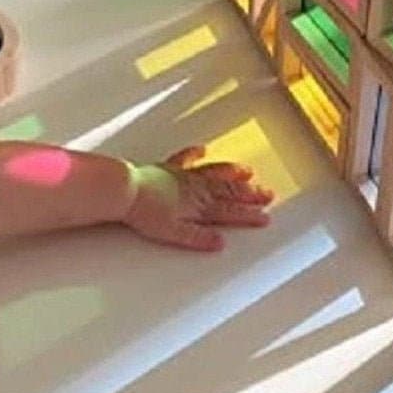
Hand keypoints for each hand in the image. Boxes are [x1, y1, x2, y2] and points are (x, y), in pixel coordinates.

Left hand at [123, 146, 272, 251]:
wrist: (124, 191)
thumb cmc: (144, 212)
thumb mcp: (173, 232)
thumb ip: (197, 237)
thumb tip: (219, 243)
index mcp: (197, 206)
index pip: (228, 212)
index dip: (247, 215)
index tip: (263, 217)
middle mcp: (194, 189)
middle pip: (228, 191)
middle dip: (250, 194)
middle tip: (267, 194)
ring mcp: (182, 176)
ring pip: (214, 174)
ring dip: (232, 173)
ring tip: (248, 172)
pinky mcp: (166, 169)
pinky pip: (185, 158)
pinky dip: (195, 153)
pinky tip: (203, 149)